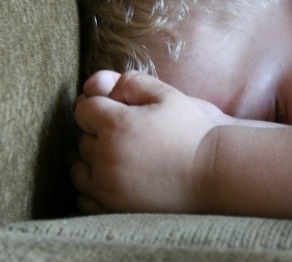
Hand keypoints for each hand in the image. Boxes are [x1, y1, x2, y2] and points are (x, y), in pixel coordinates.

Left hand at [71, 70, 228, 213]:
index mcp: (116, 125)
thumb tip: (101, 83)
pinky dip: (93, 187)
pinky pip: (84, 198)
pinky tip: (114, 179)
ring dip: (91, 160)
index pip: (84, 109)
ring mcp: (106, 186)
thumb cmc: (192, 130)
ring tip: (119, 156)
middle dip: (98, 132)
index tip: (119, 111)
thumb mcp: (168, 95)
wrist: (213, 172)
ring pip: (77, 168)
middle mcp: (105, 156)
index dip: (101, 106)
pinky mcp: (112, 209)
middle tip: (127, 134)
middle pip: (81, 138)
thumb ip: (133, 82)